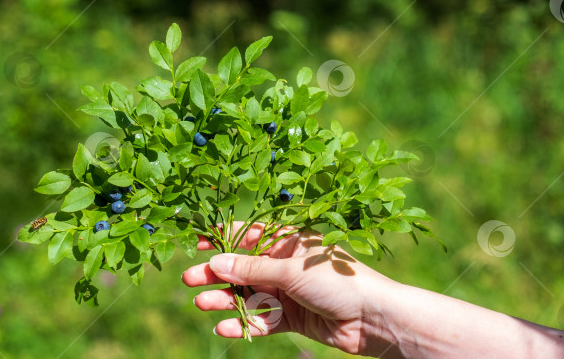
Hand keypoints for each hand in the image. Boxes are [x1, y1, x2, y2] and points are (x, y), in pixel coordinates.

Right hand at [181, 222, 396, 355]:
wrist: (374, 318)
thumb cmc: (337, 281)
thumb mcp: (290, 270)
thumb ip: (251, 270)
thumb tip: (215, 262)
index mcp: (288, 241)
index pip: (248, 236)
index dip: (222, 239)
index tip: (197, 244)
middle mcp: (285, 264)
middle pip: (243, 268)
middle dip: (216, 273)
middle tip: (189, 279)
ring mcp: (288, 292)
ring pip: (248, 294)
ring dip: (225, 300)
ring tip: (201, 304)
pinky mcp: (292, 318)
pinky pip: (262, 319)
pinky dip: (244, 323)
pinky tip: (226, 327)